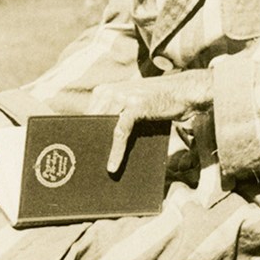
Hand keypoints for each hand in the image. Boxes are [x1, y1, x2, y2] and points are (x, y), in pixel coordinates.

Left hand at [87, 70, 211, 173]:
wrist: (183, 91)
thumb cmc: (157, 101)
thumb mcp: (132, 103)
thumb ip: (115, 113)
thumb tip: (98, 139)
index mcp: (105, 89)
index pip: (86, 115)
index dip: (82, 134)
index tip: (76, 151)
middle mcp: (110, 90)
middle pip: (92, 122)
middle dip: (89, 143)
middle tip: (83, 165)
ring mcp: (122, 96)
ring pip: (104, 127)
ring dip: (101, 150)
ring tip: (96, 169)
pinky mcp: (135, 106)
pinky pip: (120, 132)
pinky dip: (116, 151)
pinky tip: (113, 166)